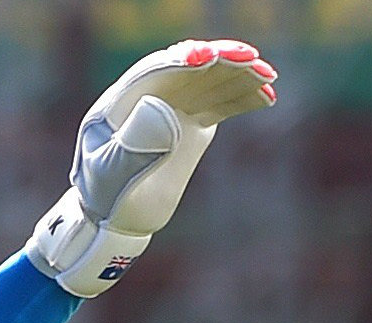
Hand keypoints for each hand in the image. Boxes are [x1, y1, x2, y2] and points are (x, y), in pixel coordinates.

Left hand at [24, 39, 277, 299]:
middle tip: (251, 60)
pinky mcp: (192, 126)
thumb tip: (165, 111)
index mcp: (121, 101)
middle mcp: (149, 97)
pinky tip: (266, 97)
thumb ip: (133, 144)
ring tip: (267, 77)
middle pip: (188, 69)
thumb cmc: (103, 198)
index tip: (208, 56)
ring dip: (238, 76)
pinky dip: (242, 99)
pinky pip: (220, 105)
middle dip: (219, 61)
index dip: (183, 60)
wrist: (113, 218)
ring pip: (209, 84)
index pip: (156, 71)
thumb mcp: (109, 173)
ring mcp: (173, 109)